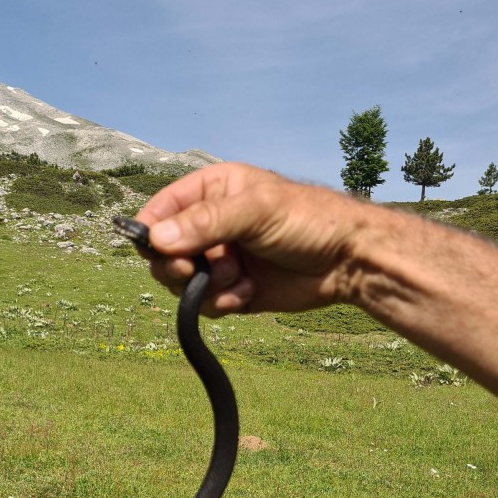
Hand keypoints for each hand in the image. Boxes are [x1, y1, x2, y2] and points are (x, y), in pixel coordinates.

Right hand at [136, 162, 364, 316]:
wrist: (347, 261)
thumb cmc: (308, 220)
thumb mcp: (256, 210)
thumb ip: (206, 223)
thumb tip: (156, 240)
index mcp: (209, 192)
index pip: (160, 211)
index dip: (150, 233)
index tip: (157, 250)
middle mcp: (209, 226)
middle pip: (163, 253)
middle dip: (178, 267)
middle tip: (195, 271)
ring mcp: (219, 260)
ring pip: (181, 283)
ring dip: (204, 287)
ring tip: (237, 279)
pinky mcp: (231, 290)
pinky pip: (205, 304)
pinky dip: (220, 304)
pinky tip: (246, 294)